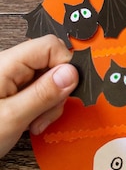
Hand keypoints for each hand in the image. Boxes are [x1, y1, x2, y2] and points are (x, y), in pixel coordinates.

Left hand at [0, 35, 77, 156]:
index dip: (65, 66)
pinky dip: (40, 108)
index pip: (51, 46)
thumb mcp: (11, 118)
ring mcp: (10, 79)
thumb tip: (72, 72)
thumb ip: (43, 93)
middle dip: (58, 89)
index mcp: (8, 64)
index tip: (65, 91)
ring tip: (35, 123)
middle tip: (48, 114)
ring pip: (47, 79)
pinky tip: (31, 123)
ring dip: (50, 102)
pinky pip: (37, 92)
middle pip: (51, 62)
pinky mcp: (10, 92)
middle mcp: (10, 67)